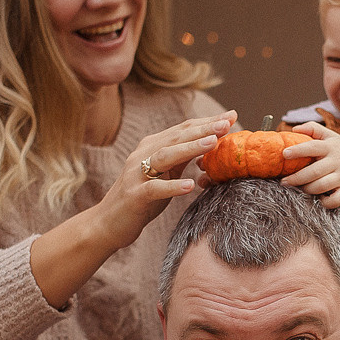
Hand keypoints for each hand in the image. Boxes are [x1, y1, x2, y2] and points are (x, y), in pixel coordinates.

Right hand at [34, 109, 234, 308]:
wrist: (108, 223)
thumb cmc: (141, 199)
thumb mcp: (164, 174)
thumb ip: (182, 159)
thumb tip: (209, 144)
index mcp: (152, 147)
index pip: (183, 129)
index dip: (207, 122)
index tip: (232, 116)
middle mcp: (143, 155)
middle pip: (176, 137)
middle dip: (203, 129)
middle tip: (227, 123)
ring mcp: (136, 174)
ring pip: (165, 156)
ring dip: (190, 148)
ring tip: (212, 143)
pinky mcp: (134, 195)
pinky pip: (154, 188)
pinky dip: (172, 186)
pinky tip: (189, 186)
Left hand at [281, 123, 339, 208]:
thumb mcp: (331, 136)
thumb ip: (313, 129)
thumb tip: (294, 129)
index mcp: (330, 147)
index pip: (313, 147)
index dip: (298, 150)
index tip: (285, 154)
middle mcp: (336, 162)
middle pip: (314, 171)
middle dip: (296, 178)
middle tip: (284, 181)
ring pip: (321, 186)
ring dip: (307, 189)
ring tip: (300, 188)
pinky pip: (335, 200)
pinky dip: (325, 202)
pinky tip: (319, 198)